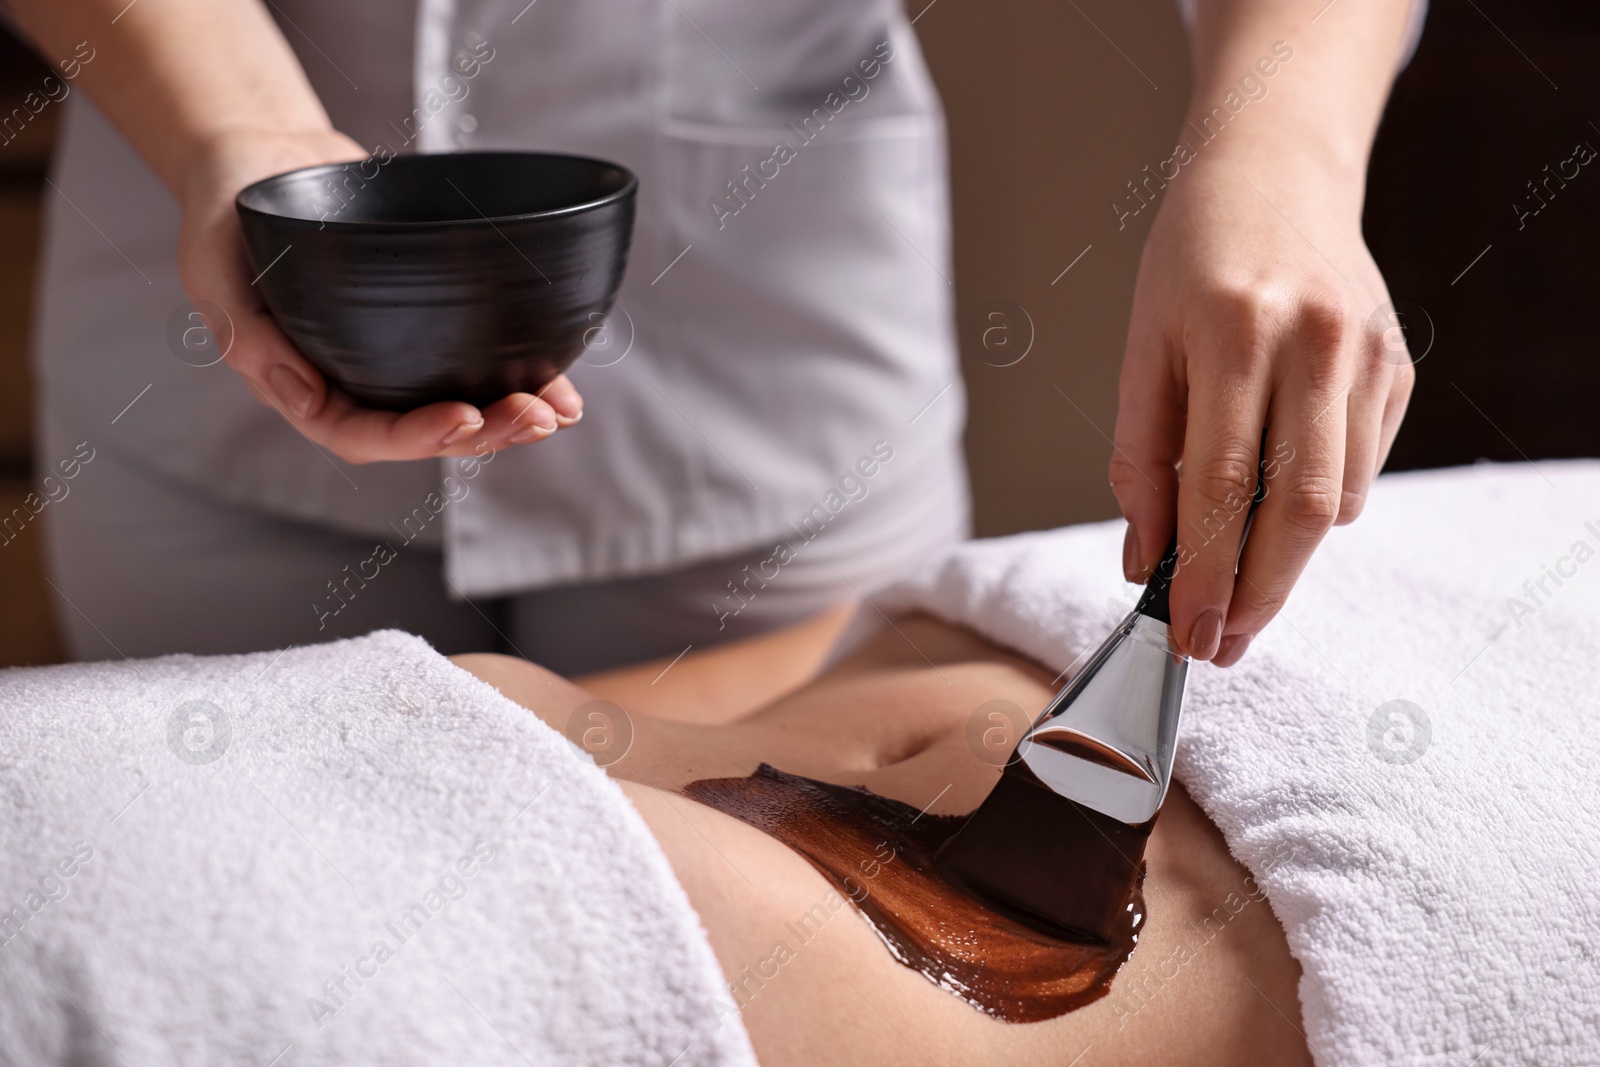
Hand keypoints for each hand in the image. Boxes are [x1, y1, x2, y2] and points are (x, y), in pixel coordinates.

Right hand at [176, 128, 581, 462]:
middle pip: (424, 429)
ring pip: (458, 404)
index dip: (416, 436)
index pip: (361, 432)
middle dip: (486, 431)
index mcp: (300, 385)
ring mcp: (390, 356)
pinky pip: (473, 360)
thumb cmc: (226, 211)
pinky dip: (518, 373)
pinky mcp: (422, 322)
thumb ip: (248, 335)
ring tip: (561, 411)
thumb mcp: (213, 268)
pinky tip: (561, 381)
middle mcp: (351, 381)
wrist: (262, 153)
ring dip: (511, 414)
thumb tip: (307, 401)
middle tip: (537, 418)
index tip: (466, 416)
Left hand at [1111, 152, 1412, 666]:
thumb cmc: (1190, 264)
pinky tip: (1275, 487)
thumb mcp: (1142, 350)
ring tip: (1233, 571)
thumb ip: (1140, 459)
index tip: (1188, 635)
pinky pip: (1359, 470)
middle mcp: (1316, 342)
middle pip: (1298, 507)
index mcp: (1237, 331)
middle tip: (1220, 645)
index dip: (1205, 572)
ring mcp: (1369, 355)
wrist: (1274, 177)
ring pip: (1335, 500)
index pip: (1221, 482)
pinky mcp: (1398, 368)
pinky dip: (1313, 503)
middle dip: (1257, 594)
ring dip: (1281, 555)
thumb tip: (1148, 562)